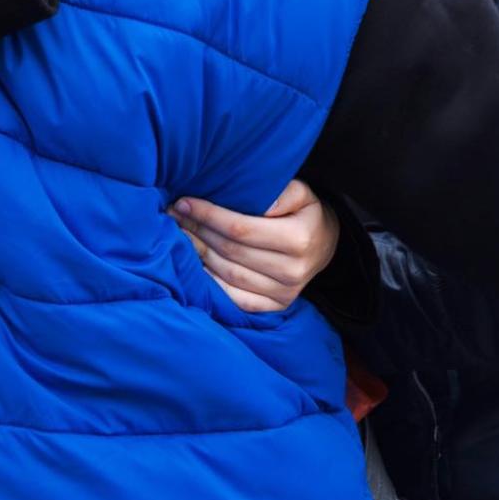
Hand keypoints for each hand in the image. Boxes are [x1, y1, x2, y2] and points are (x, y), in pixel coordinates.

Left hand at [171, 180, 339, 313]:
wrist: (324, 246)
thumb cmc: (305, 214)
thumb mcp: (303, 194)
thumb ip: (282, 192)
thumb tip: (258, 203)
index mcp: (299, 240)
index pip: (241, 229)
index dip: (208, 216)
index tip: (184, 202)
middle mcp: (292, 271)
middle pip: (230, 251)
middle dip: (197, 231)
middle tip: (173, 215)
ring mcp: (284, 293)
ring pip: (227, 274)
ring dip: (197, 254)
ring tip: (178, 234)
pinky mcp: (275, 306)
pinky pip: (234, 298)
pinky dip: (210, 282)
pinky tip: (193, 264)